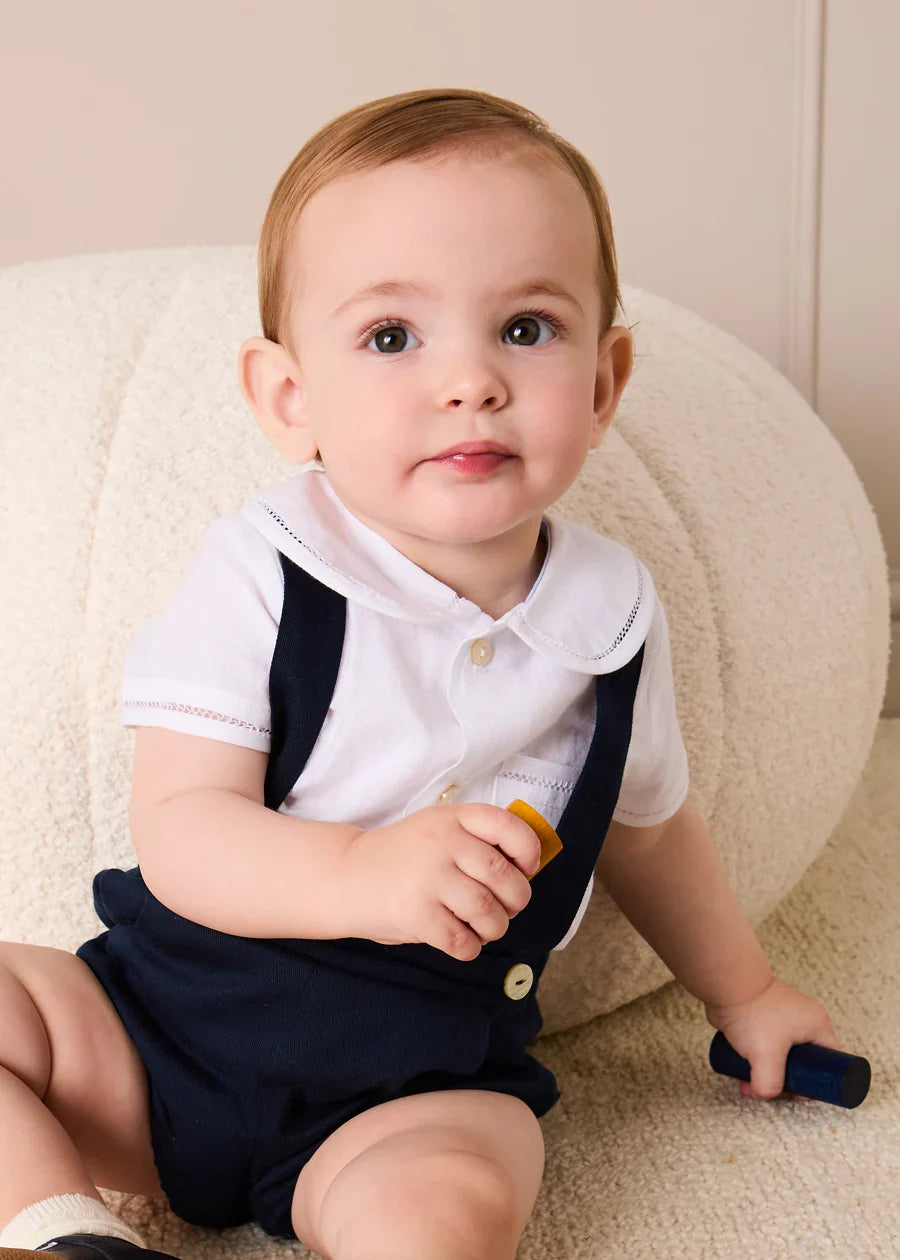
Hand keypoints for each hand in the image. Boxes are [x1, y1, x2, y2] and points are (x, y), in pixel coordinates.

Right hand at [338, 803, 542, 959]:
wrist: (344, 875)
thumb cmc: (401, 857)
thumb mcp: (435, 829)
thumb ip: (474, 839)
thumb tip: (525, 869)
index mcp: (451, 818)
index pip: (507, 826)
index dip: (528, 850)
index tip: (527, 868)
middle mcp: (442, 844)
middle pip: (505, 878)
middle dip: (516, 901)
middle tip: (507, 908)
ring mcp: (428, 879)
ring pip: (488, 913)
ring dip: (494, 928)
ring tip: (483, 927)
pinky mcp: (416, 914)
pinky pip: (462, 941)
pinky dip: (470, 948)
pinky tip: (460, 940)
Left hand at [704, 976, 841, 1100]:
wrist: (727, 985)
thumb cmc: (754, 1013)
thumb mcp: (766, 1056)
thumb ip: (768, 1084)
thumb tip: (762, 1094)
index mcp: (817, 1025)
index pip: (831, 1062)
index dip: (818, 1081)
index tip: (798, 1093)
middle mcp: (804, 1020)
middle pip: (805, 1062)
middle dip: (786, 1081)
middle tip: (770, 1090)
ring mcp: (782, 1018)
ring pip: (781, 1056)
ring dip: (767, 1072)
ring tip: (748, 1084)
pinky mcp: (763, 1017)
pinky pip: (765, 1046)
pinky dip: (756, 1060)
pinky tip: (742, 1071)